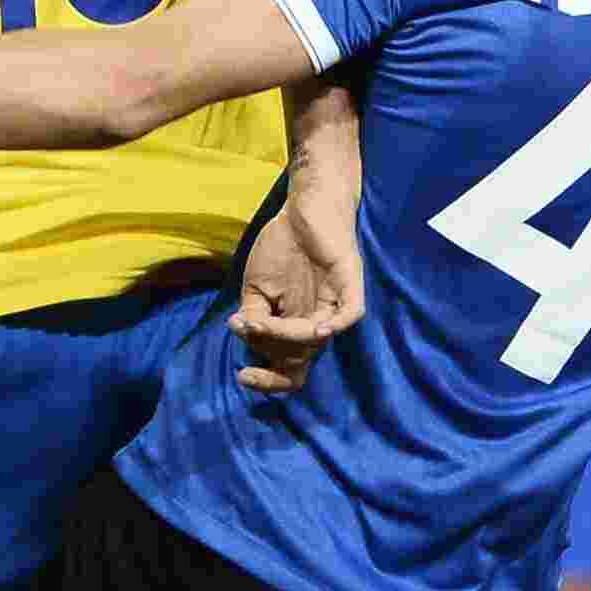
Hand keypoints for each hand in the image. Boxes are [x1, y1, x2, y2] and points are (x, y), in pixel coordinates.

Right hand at [231, 199, 362, 394]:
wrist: (303, 208)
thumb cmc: (282, 246)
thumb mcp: (255, 288)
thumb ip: (253, 317)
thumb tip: (240, 332)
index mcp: (297, 329)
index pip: (290, 372)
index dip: (268, 382)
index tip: (242, 376)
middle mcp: (319, 323)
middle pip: (298, 361)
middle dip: (269, 352)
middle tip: (248, 326)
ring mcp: (336, 306)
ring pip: (316, 341)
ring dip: (285, 336)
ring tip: (257, 318)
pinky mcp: (350, 285)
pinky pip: (350, 315)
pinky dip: (335, 326)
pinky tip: (316, 329)